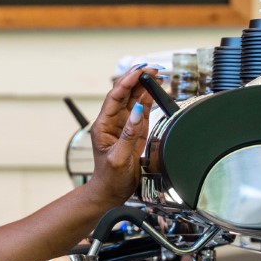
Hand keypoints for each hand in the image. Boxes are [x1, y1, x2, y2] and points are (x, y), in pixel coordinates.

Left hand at [86, 66, 151, 203]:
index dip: (127, 81)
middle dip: (137, 79)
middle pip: (124, 94)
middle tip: (152, 69)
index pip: (115, 96)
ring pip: (134, 100)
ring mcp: (124, 126)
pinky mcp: (134, 132)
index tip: (139, 71)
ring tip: (156, 76)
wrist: (111, 192)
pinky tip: (155, 91)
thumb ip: (129, 134)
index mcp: (103, 125)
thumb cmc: (109, 178)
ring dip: (144, 87)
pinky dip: (149, 100)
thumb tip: (137, 110)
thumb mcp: (118, 157)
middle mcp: (113, 122)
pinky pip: (141, 111)